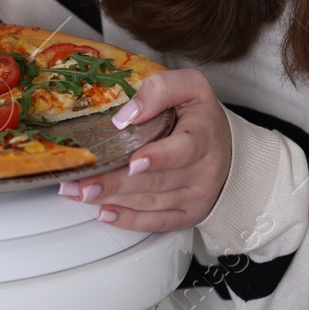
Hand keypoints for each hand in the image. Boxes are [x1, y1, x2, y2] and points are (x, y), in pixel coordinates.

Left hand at [57, 69, 231, 231]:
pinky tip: (105, 212)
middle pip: (156, 181)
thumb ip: (161, 89)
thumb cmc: (201, 116)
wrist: (228, 150)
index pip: (183, 150)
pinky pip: (156, 222)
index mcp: (204, 135)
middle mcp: (203, 170)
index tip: (134, 161)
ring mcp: (196, 197)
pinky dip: (128, 220)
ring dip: (112, 200)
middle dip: (115, 183)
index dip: (158, 157)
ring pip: (151, 203)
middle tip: (83, 183)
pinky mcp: (188, 215)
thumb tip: (127, 115)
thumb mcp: (190, 87)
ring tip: (80, 193)